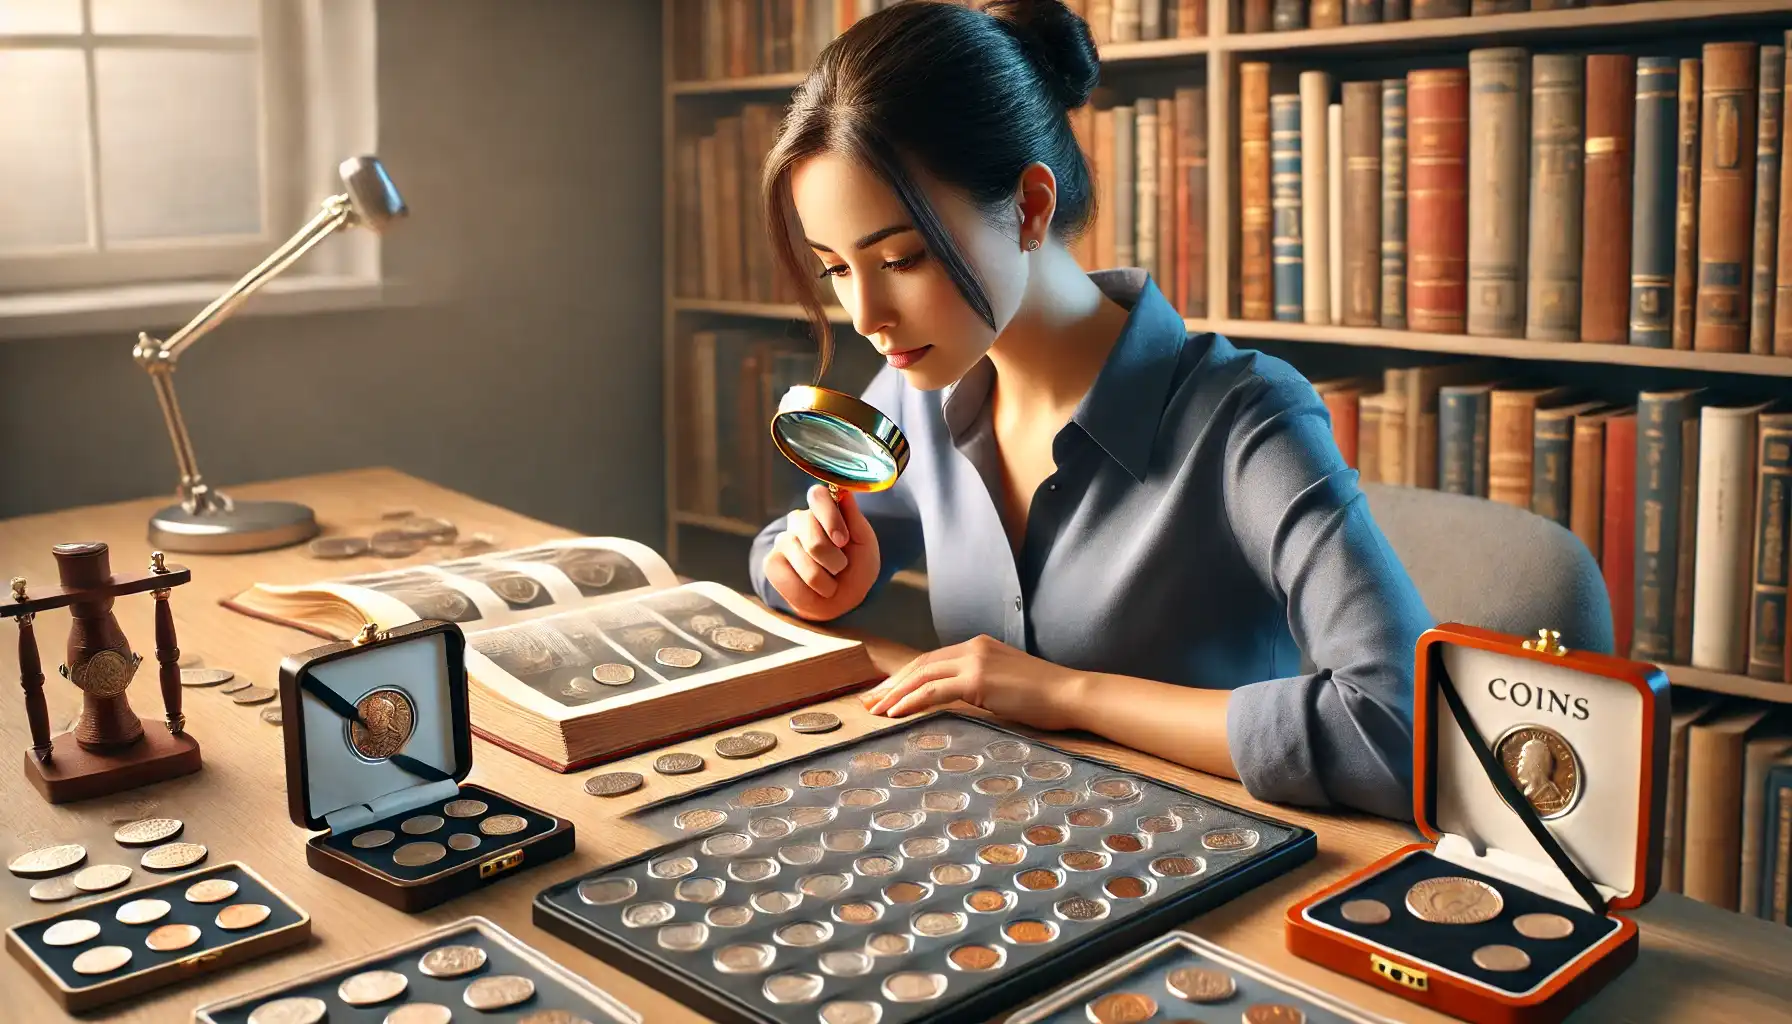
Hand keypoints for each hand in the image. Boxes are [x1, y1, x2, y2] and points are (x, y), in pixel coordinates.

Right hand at [763, 485, 880, 620]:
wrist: (842, 599)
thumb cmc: (856, 567)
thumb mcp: (865, 545)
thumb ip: (855, 520)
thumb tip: (845, 493)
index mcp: (822, 509)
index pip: (818, 495)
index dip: (830, 518)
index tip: (843, 541)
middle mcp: (799, 520)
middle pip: (812, 535)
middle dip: (833, 560)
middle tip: (840, 567)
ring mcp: (782, 541)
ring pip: (805, 563)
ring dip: (825, 581)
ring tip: (829, 582)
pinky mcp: (771, 563)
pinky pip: (790, 582)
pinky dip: (809, 593)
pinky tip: (812, 590)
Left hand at [860, 634, 1087, 731]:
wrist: (1071, 693)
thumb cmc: (1045, 696)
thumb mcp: (1006, 684)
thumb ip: (980, 685)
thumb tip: (958, 701)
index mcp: (978, 646)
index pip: (931, 661)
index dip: (905, 678)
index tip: (885, 694)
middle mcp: (973, 647)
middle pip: (920, 664)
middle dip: (891, 685)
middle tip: (868, 703)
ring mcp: (975, 661)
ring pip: (921, 675)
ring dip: (894, 694)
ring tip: (875, 712)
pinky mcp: (978, 680)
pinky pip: (934, 691)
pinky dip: (911, 701)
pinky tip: (895, 713)